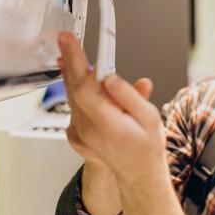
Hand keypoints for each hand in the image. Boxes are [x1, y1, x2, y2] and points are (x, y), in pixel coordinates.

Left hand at [57, 31, 165, 182]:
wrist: (138, 174)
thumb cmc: (146, 147)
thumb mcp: (149, 118)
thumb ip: (129, 95)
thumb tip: (110, 77)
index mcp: (107, 123)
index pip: (84, 86)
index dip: (76, 61)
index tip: (70, 42)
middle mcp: (88, 128)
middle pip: (73, 87)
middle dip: (69, 60)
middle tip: (65, 40)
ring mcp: (80, 132)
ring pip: (71, 96)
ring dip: (71, 74)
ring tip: (69, 53)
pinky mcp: (77, 133)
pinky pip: (73, 106)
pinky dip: (75, 90)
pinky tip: (78, 79)